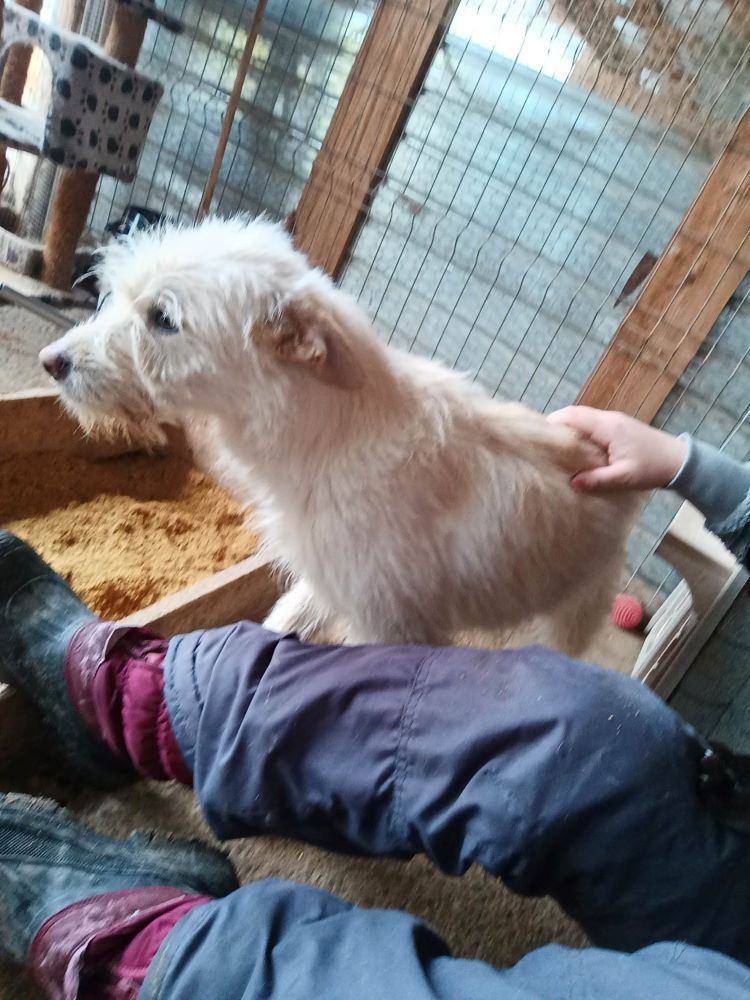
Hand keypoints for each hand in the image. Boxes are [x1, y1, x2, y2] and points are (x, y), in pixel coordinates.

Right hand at [547, 406, 688, 492]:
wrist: (679, 461)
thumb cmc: (652, 468)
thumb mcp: (624, 477)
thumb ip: (598, 480)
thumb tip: (573, 482)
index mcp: (607, 427)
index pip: (572, 415)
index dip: (552, 422)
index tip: (538, 436)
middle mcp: (609, 418)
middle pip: (575, 414)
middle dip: (556, 425)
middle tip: (542, 443)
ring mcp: (614, 421)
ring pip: (583, 418)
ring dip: (568, 428)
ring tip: (555, 447)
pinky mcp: (619, 427)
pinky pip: (592, 424)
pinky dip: (580, 431)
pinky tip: (576, 448)